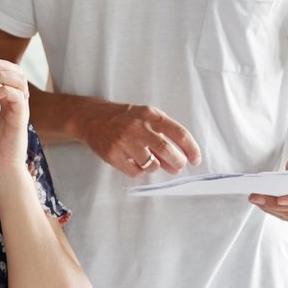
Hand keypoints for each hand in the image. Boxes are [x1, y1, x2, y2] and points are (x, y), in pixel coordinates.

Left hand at [0, 59, 30, 183]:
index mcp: (5, 102)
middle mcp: (15, 102)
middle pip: (16, 72)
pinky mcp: (22, 117)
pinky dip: (6, 90)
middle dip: (1, 65)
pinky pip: (19, 96)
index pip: (6, 74)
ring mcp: (20, 109)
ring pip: (20, 79)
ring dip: (3, 74)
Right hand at [75, 100, 200, 176]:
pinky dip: (139, 171)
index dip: (191, 149)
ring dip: (155, 167)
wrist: (91, 118)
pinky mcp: (113, 154)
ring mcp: (124, 141)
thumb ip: (162, 137)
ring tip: (151, 162)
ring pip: (151, 164)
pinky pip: (135, 172)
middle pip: (167, 150)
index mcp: (151, 115)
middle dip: (177, 162)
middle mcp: (138, 127)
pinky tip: (135, 163)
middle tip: (177, 167)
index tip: (195, 159)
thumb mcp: (145, 119)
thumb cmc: (123, 119)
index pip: (179, 133)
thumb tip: (176, 163)